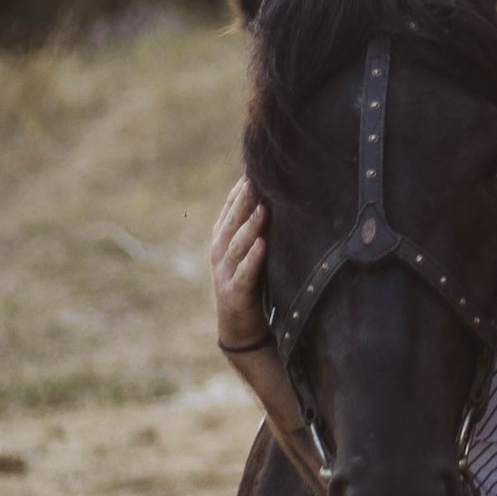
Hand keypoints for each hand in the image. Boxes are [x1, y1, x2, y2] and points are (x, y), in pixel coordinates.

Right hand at [210, 175, 271, 357]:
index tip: (257, 168)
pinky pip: (245, 273)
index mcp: (223, 238)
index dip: (241, 189)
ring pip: (237, 245)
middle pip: (232, 221)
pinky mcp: (235, 292)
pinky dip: (253, 259)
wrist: (239, 327)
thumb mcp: (250, 251)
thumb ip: (256, 226)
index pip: (230, 207)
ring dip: (250, 226)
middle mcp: (220, 252)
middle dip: (245, 201)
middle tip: (258, 179)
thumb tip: (276, 196)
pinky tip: (262, 245)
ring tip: (263, 209)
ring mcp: (225, 272)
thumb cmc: (250, 282)